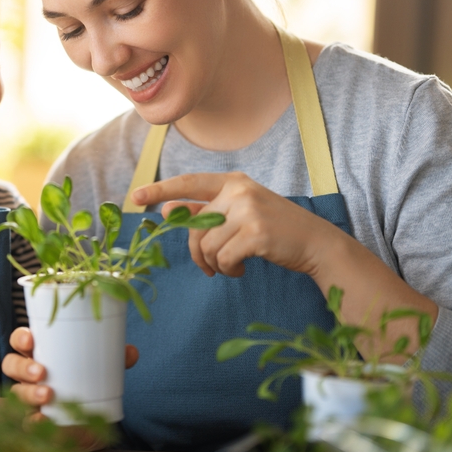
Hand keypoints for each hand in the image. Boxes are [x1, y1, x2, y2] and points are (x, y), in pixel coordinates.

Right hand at [2, 327, 138, 411]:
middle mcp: (28, 375)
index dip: (21, 338)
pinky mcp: (34, 421)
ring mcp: (28, 399)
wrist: (88, 424)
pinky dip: (31, 420)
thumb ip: (114, 360)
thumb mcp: (100, 369)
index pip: (20, 341)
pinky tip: (41, 420)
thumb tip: (130, 352)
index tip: (31, 339)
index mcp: (40, 354)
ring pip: (16, 392)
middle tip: (42, 371)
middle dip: (23, 367)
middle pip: (11, 364)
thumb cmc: (86, 384)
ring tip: (47, 395)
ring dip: (29, 393)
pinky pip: (25, 421)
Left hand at [132, 172, 348, 278]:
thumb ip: (206, 210)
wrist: (315, 243)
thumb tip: (167, 211)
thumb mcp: (239, 213)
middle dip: (197, 253)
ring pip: (207, 246)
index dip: (160, 191)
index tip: (136, 197)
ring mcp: (248, 210)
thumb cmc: (273, 229)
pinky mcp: (256, 233)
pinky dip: (228, 270)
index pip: (188, 183)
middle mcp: (238, 191)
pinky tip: (241, 268)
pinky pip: (223, 258)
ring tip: (231, 266)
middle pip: (194, 226)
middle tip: (211, 267)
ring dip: (215, 264)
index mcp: (232, 181)